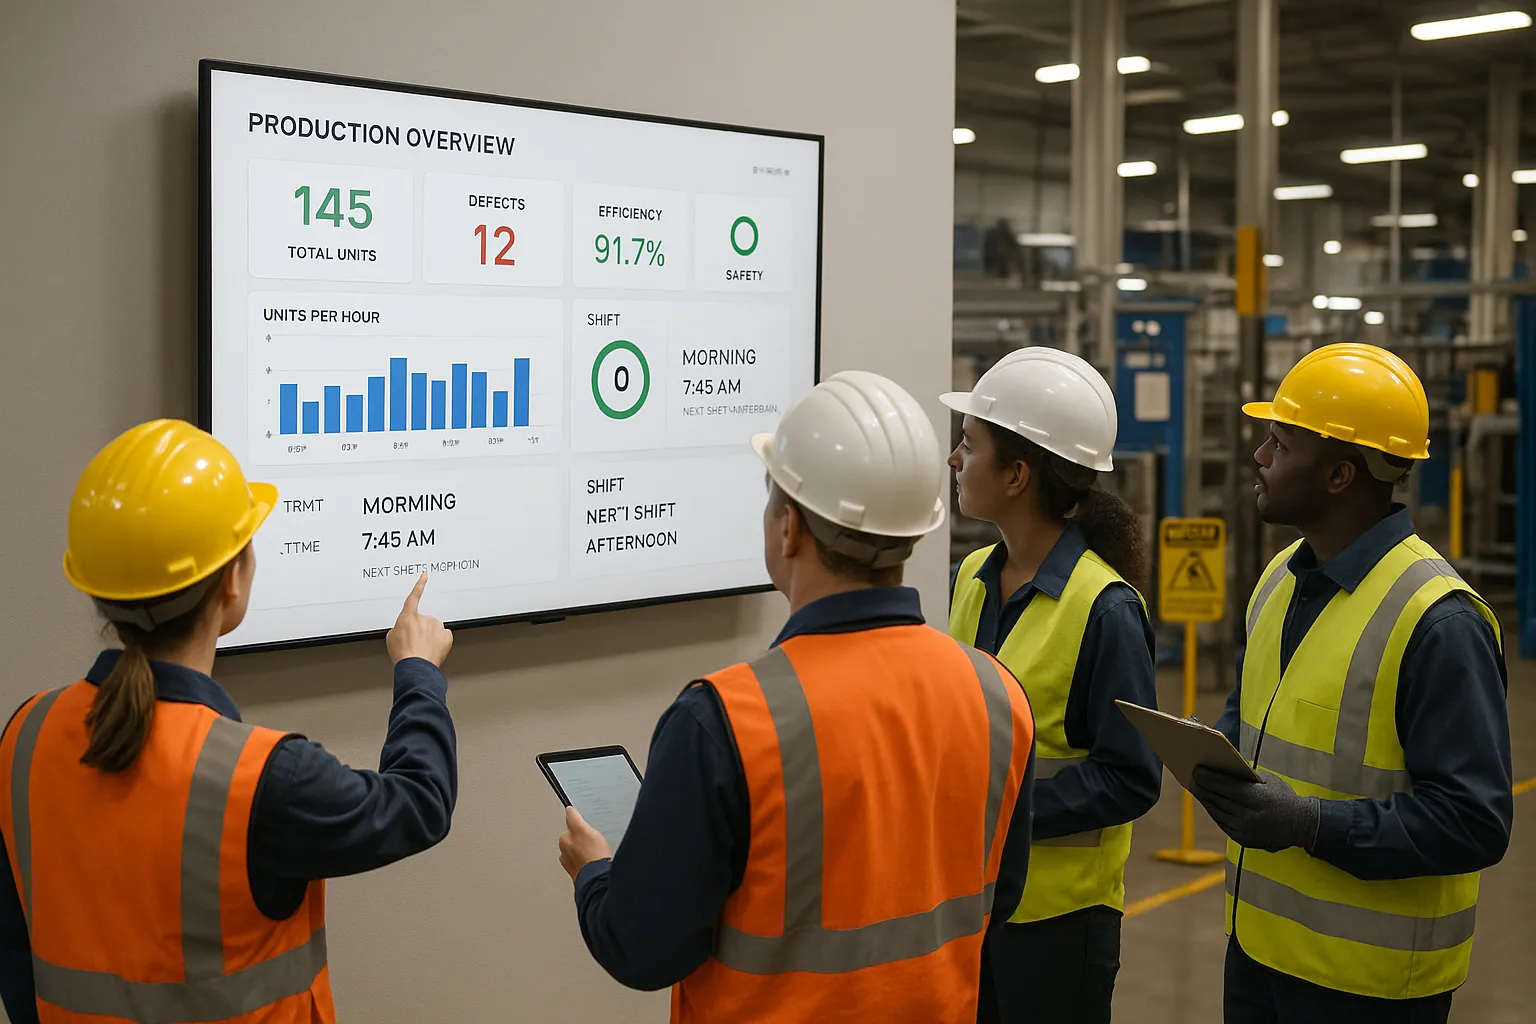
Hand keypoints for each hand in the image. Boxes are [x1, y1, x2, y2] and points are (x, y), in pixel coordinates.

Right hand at [385, 573, 453, 665]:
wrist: (416, 666)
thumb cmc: (403, 654)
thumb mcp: (391, 637)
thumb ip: (399, 627)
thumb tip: (404, 629)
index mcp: (409, 617)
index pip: (414, 596)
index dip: (419, 585)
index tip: (424, 576)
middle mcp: (424, 618)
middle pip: (423, 620)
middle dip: (420, 629)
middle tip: (414, 643)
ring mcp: (436, 626)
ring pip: (434, 629)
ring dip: (429, 636)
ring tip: (422, 649)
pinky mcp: (446, 635)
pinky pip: (443, 636)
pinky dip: (439, 642)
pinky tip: (432, 649)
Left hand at [558, 806, 612, 881]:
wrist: (598, 878)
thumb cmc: (592, 855)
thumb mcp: (584, 829)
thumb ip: (574, 818)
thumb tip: (568, 810)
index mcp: (563, 841)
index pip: (569, 827)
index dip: (580, 826)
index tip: (585, 826)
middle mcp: (564, 854)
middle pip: (573, 841)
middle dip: (582, 840)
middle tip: (593, 840)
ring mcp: (572, 865)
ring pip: (579, 853)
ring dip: (585, 852)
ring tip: (596, 852)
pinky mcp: (581, 874)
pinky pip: (585, 863)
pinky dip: (589, 862)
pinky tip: (597, 861)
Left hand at [1190, 766, 1320, 852]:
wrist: (1301, 825)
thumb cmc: (1283, 797)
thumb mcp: (1268, 781)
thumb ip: (1245, 776)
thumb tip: (1219, 767)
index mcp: (1257, 799)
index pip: (1226, 787)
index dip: (1210, 778)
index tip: (1197, 770)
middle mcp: (1250, 816)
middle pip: (1219, 800)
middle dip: (1204, 788)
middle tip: (1193, 777)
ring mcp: (1246, 830)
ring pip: (1218, 812)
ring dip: (1206, 800)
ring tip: (1197, 788)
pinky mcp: (1243, 840)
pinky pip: (1222, 823)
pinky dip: (1214, 811)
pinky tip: (1208, 802)